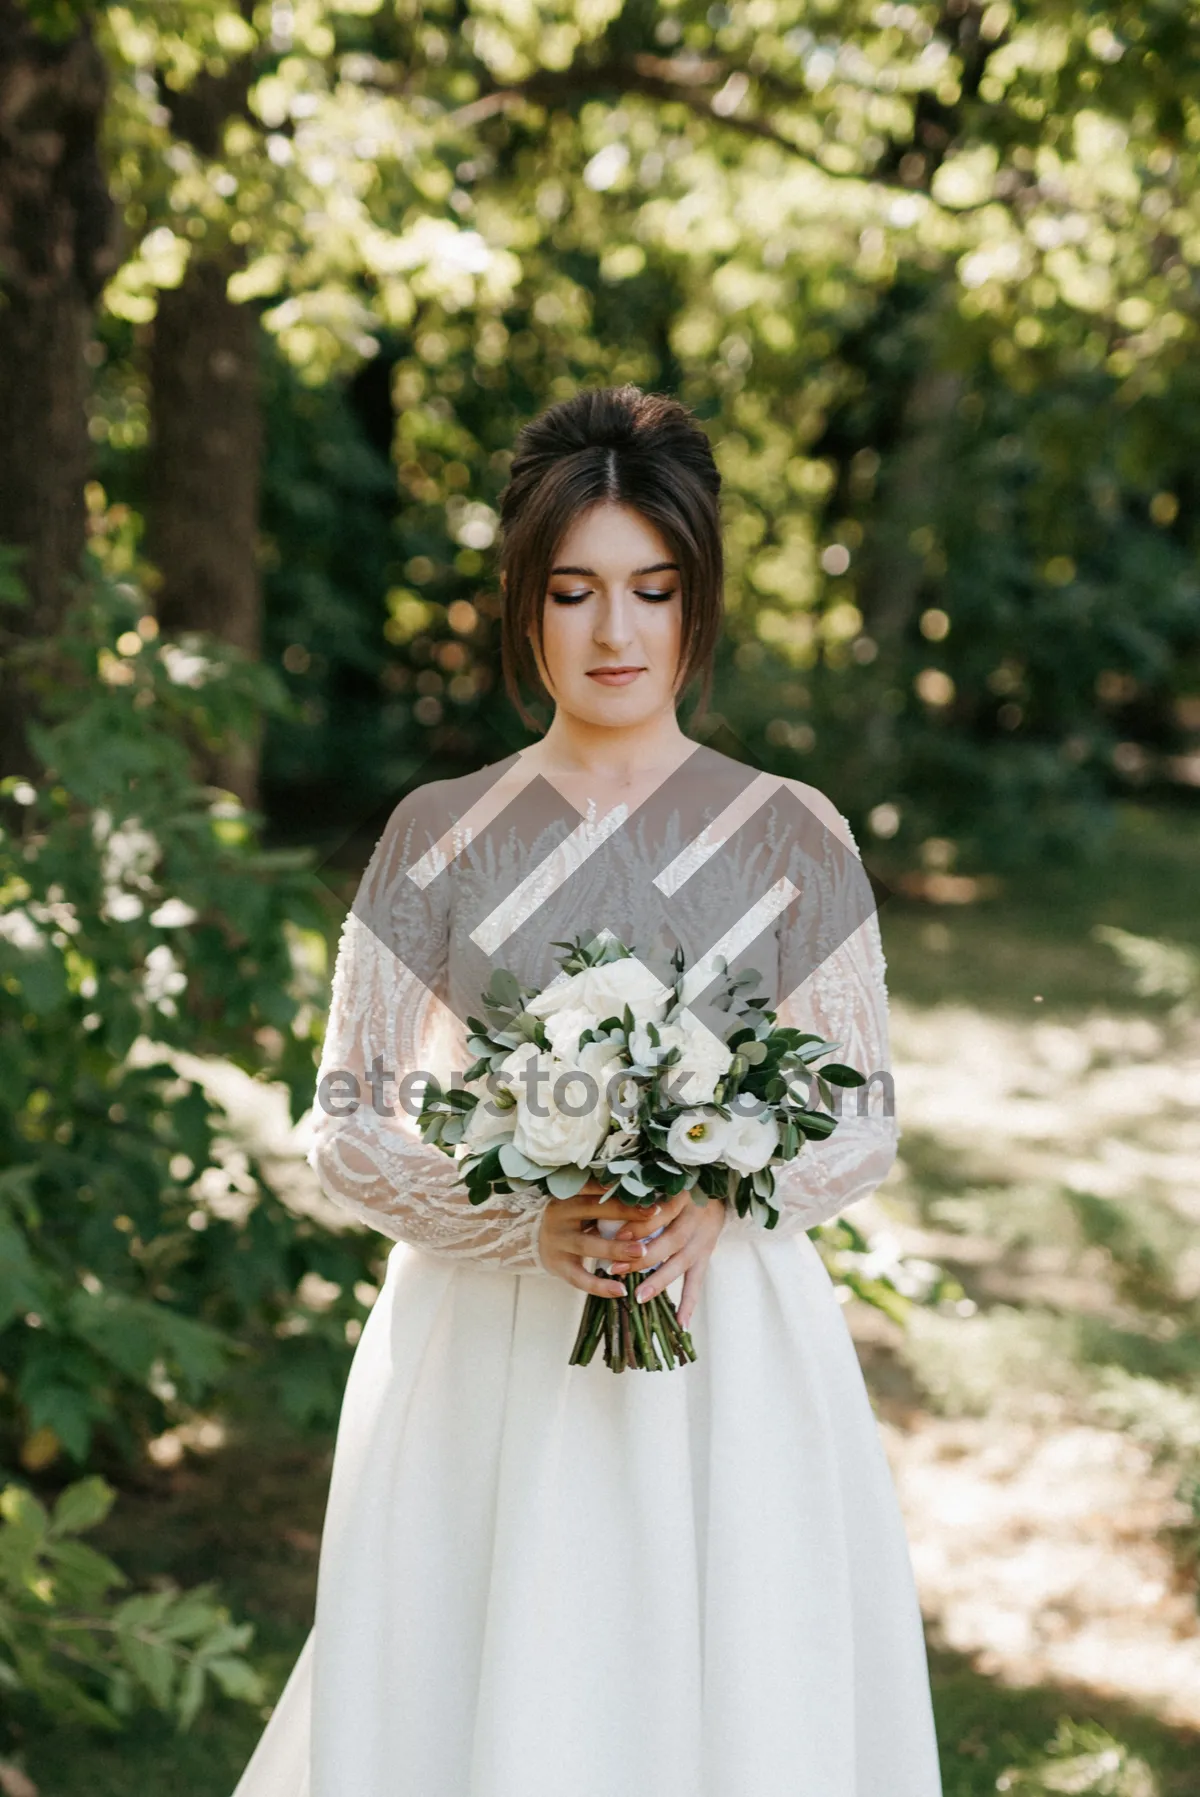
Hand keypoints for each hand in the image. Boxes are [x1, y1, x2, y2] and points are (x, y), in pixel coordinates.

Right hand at [537, 1178, 670, 1296]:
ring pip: (588, 1245)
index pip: (596, 1187)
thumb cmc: (569, 1217)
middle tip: (653, 1215)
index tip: (648, 1190)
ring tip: (642, 1252)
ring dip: (616, 1248)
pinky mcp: (558, 1266)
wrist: (529, 1238)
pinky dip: (600, 1286)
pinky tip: (621, 1290)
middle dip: (625, 1213)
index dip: (621, 1188)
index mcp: (568, 1193)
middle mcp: (560, 1214)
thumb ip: (602, 1199)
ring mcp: (558, 1241)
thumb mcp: (579, 1202)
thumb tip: (644, 1192)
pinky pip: (580, 1278)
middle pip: (594, 1211)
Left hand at [606, 1186, 725, 1330]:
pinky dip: (689, 1302)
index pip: (661, 1212)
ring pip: (681, 1261)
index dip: (640, 1224)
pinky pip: (698, 1280)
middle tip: (615, 1268)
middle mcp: (696, 1217)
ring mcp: (704, 1238)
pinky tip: (680, 1323)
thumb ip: (640, 1194)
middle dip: (642, 1256)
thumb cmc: (679, 1182)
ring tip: (639, 1297)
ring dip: (660, 1280)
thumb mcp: (662, 1181)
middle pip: (671, 1239)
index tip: (617, 1236)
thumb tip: (602, 1209)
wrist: (716, 1185)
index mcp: (683, 1194)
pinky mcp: (707, 1253)